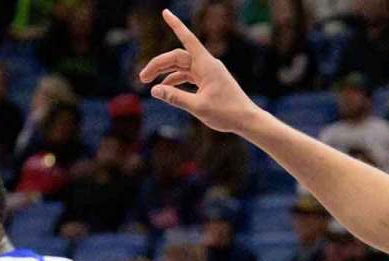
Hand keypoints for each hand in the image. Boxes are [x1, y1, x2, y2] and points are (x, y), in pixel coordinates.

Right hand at [139, 10, 263, 133]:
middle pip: (178, 57)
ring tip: (149, 84)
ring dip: (165, 73)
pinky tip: (165, 89)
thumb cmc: (227, 113)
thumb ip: (175, 97)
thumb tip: (154, 90)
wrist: (247, 120)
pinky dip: (176, 81)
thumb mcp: (198, 107)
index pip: (187, 39)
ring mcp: (208, 73)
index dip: (176, 25)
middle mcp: (207, 65)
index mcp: (206, 64)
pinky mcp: (209, 82)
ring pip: (182, 67)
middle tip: (141, 78)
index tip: (165, 12)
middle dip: (158, 65)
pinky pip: (188, 76)